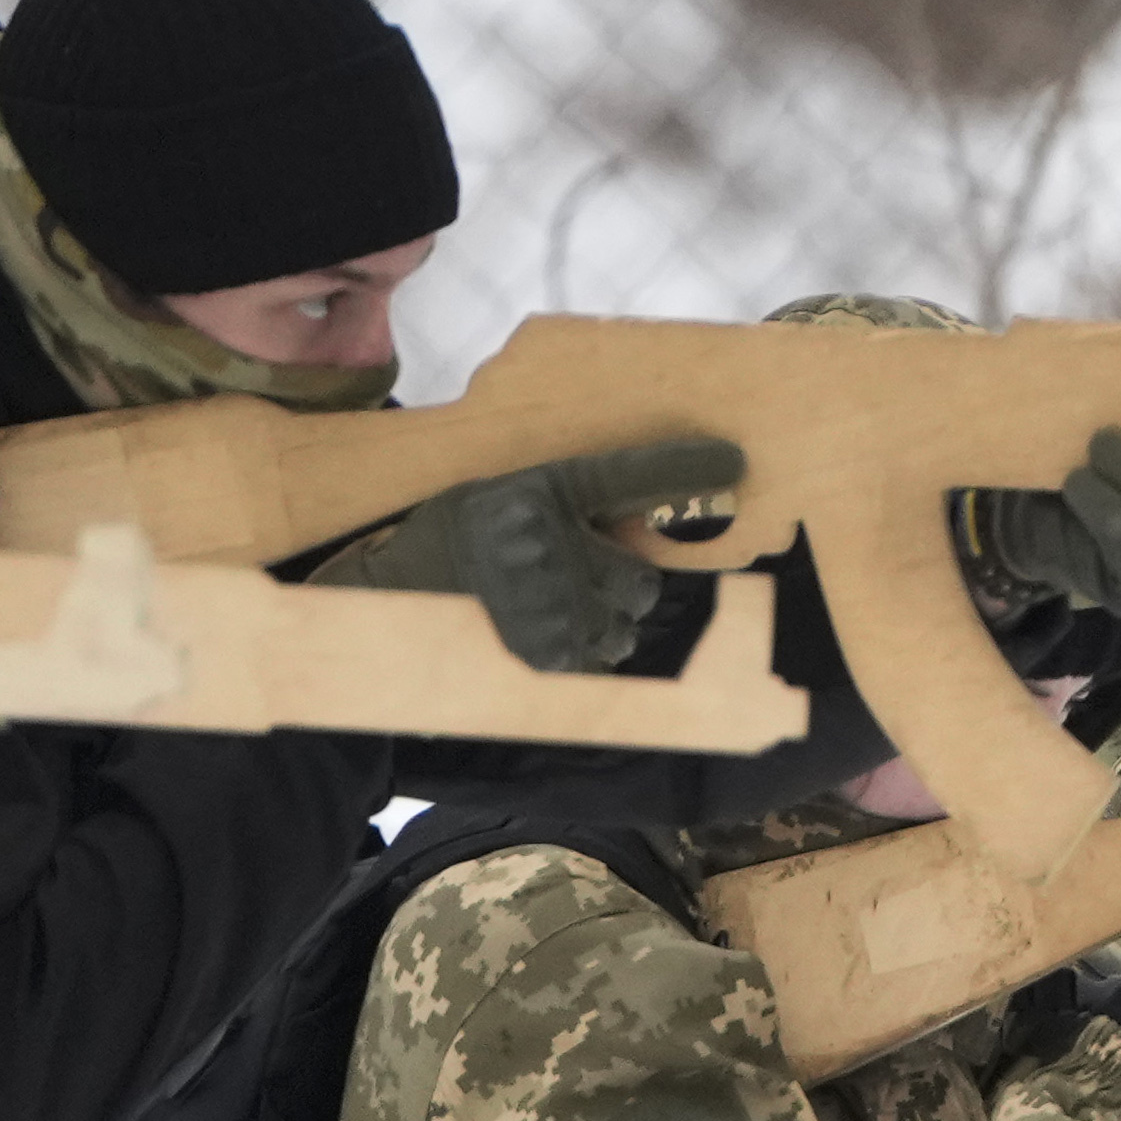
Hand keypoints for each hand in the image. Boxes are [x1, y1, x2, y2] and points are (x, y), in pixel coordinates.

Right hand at [320, 431, 738, 677]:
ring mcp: (549, 603)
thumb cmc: (453, 541)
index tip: (735, 458)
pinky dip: (581, 656)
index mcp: (535, 491)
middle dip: (617, 585)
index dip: (680, 468)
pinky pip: (600, 661)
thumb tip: (641, 520)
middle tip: (568, 580)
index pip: (623, 475)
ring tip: (543, 611)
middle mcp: (548, 543)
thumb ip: (567, 504)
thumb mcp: (505, 497)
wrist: (385, 598)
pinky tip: (538, 637)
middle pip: (639, 579)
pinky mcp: (545, 655)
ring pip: (623, 625)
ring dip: (599, 624)